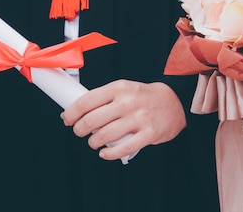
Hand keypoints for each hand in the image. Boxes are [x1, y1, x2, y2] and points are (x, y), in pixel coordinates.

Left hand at [61, 79, 186, 160]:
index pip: (86, 101)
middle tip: (79, 131)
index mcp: (118, 87)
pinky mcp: (149, 134)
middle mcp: (127, 102)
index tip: (67, 118)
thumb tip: (78, 111)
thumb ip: (104, 98)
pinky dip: (109, 154)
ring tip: (93, 142)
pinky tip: (104, 153)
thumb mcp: (124, 88)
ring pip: (105, 136)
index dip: (72, 113)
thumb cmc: (142, 97)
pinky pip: (123, 149)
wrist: (174, 101)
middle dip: (80, 129)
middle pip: (92, 120)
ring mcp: (139, 118)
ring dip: (93, 142)